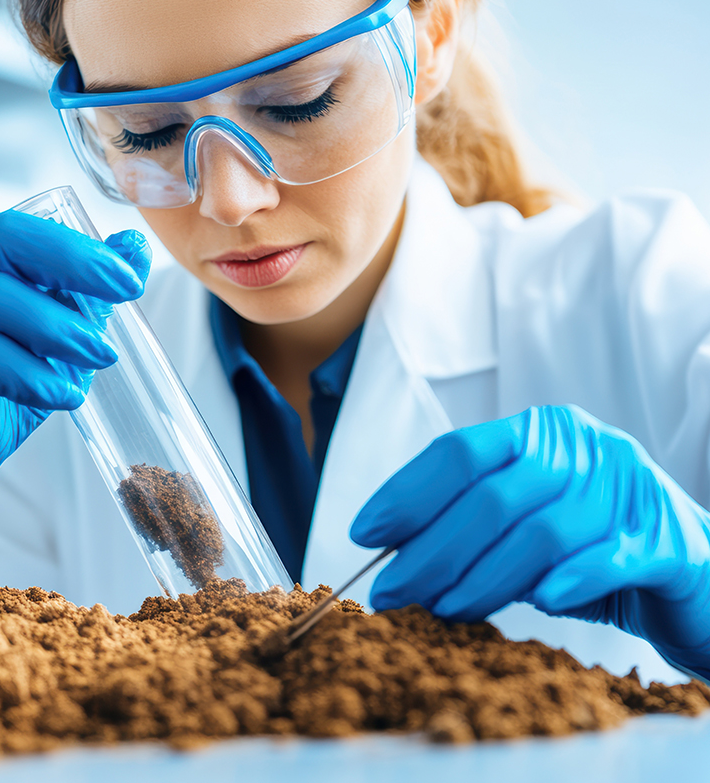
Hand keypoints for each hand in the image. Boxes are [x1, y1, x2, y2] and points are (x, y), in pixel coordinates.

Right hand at [0, 211, 150, 555]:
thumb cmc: (6, 370)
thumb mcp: (60, 323)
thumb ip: (94, 285)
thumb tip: (135, 247)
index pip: (23, 227)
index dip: (79, 246)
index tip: (128, 277)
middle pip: (4, 242)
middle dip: (75, 265)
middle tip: (125, 296)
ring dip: (62, 329)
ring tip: (102, 355)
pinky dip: (37, 377)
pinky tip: (68, 394)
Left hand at [350, 405, 709, 680]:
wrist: (691, 573)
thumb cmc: (591, 548)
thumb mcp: (527, 525)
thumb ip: (474, 526)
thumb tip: (396, 554)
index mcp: (542, 433)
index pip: (460, 451)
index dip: (408, 491)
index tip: (364, 531)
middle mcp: (584, 448)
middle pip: (491, 496)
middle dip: (430, 548)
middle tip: (390, 590)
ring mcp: (628, 488)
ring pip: (539, 532)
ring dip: (480, 576)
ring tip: (439, 608)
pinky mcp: (666, 538)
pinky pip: (606, 558)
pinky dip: (564, 581)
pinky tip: (534, 603)